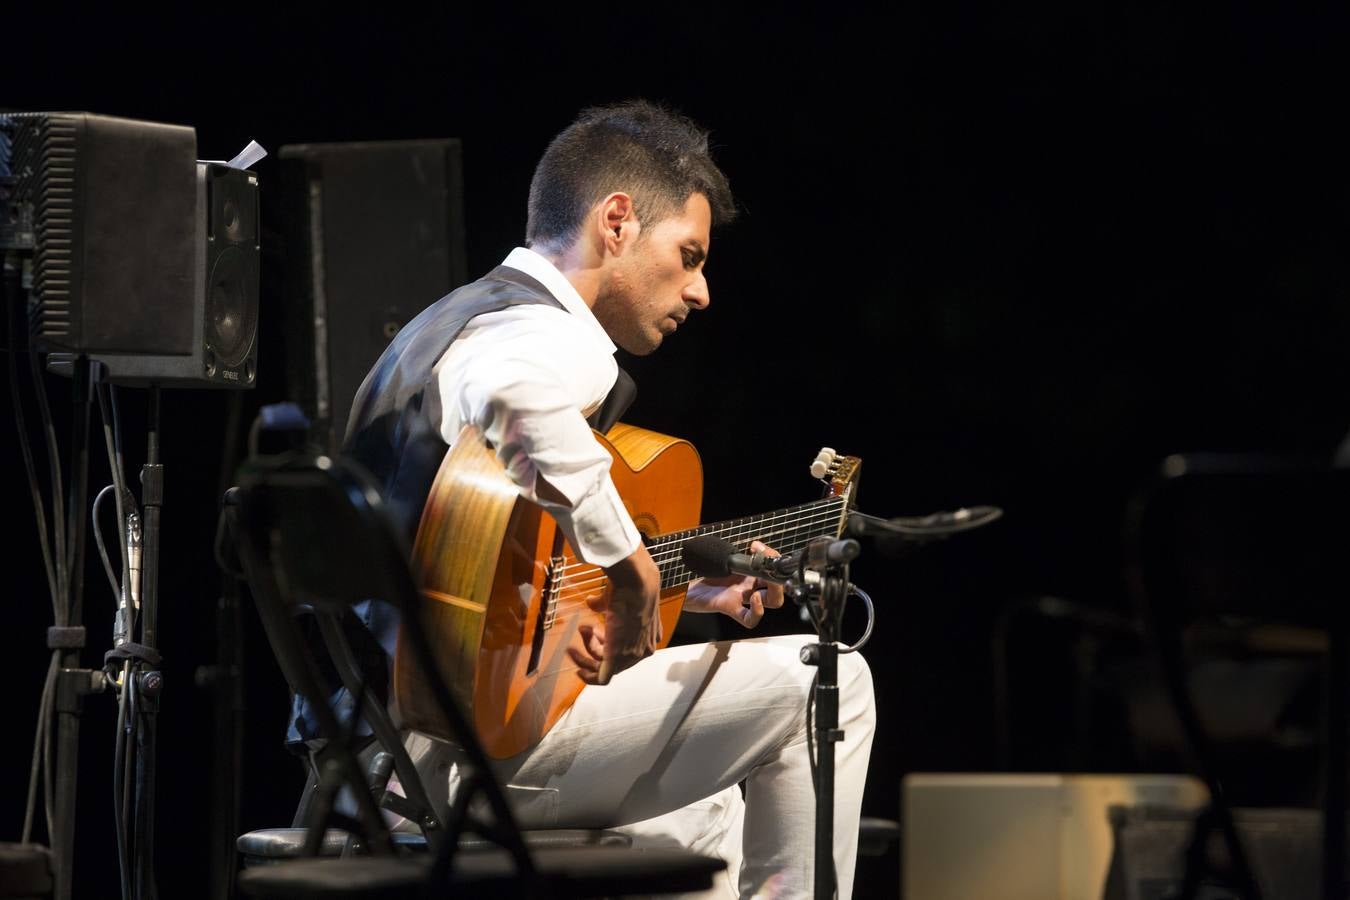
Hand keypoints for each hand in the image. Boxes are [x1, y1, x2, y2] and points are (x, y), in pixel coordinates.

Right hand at [568, 543, 661, 684]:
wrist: (636, 584)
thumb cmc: (629, 586)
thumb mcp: (615, 599)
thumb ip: (603, 605)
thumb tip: (591, 602)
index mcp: (649, 635)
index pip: (626, 647)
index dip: (605, 639)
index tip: (591, 630)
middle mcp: (645, 648)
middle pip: (616, 658)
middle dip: (594, 645)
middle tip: (583, 629)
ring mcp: (633, 655)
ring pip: (605, 666)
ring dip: (588, 650)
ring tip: (583, 628)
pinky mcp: (619, 658)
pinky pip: (603, 678)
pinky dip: (589, 676)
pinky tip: (579, 671)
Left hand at [683, 540, 785, 627]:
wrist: (683, 586)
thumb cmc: (701, 572)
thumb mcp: (722, 559)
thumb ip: (738, 555)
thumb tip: (754, 546)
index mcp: (749, 573)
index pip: (773, 570)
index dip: (774, 560)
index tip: (762, 548)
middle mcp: (749, 587)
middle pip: (778, 588)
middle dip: (781, 577)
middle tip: (770, 566)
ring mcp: (741, 598)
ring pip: (771, 602)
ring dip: (774, 590)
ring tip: (762, 577)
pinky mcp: (730, 608)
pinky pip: (749, 619)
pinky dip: (757, 612)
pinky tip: (754, 599)